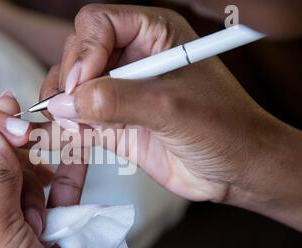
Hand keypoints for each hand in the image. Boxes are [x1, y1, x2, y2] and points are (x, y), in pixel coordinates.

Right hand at [42, 4, 301, 231]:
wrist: (237, 170)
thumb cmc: (224, 128)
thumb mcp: (170, 107)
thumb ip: (115, 101)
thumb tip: (65, 102)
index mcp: (154, 34)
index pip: (98, 24)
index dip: (84, 51)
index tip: (83, 84)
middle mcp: (134, 57)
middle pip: (79, 52)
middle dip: (70, 79)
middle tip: (72, 108)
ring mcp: (123, 90)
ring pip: (74, 85)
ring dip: (64, 104)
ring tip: (72, 125)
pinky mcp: (117, 120)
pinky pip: (81, 117)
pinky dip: (70, 125)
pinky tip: (75, 135)